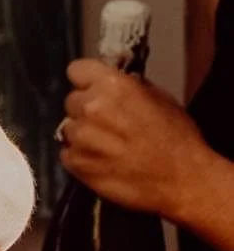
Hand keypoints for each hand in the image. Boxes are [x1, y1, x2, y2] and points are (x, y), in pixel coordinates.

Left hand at [61, 60, 210, 221]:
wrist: (182, 180)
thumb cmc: (177, 138)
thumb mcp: (160, 98)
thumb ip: (129, 87)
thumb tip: (113, 83)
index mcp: (112, 85)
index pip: (77, 70)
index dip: (86, 80)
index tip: (94, 89)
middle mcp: (91, 107)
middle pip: (72, 100)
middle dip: (86, 109)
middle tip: (108, 123)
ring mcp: (80, 136)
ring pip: (69, 127)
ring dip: (83, 134)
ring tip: (107, 146)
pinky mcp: (76, 163)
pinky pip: (68, 153)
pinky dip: (81, 157)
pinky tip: (102, 162)